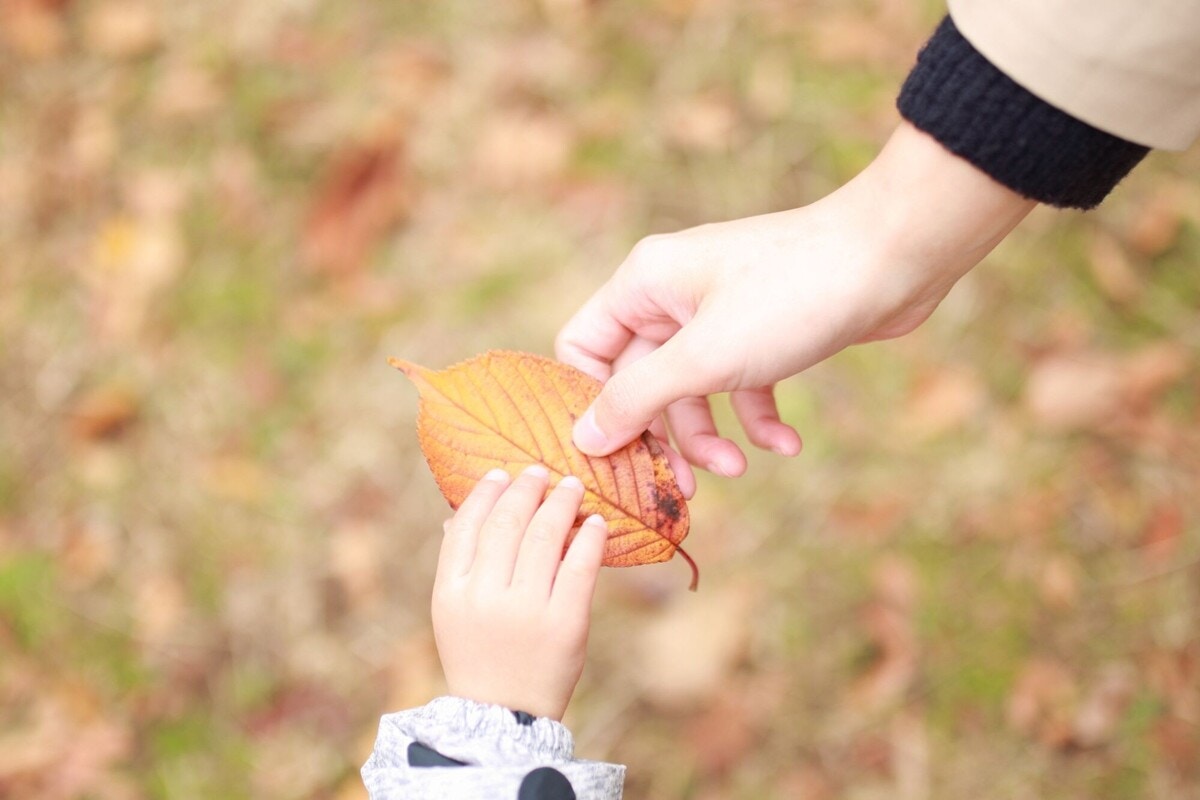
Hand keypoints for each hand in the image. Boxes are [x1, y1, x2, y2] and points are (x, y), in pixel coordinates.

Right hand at [431, 465, 607, 720]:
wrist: (505, 718)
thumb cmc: (479, 656)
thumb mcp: (452, 614)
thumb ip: (458, 565)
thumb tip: (460, 513)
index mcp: (451, 593)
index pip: (466, 526)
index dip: (485, 494)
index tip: (502, 473)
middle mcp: (485, 597)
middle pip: (507, 524)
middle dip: (527, 490)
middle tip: (542, 472)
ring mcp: (526, 610)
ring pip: (545, 538)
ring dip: (560, 504)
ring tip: (572, 487)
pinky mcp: (565, 624)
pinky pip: (580, 568)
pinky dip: (589, 539)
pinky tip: (595, 523)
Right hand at [556, 122, 1034, 482]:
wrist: (892, 259)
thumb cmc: (791, 296)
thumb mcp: (704, 357)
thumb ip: (638, 399)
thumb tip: (583, 438)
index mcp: (643, 285)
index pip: (584, 348)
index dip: (589, 403)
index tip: (608, 454)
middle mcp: (673, 296)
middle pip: (639, 380)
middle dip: (660, 435)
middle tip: (677, 487)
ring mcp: (720, 314)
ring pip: (692, 391)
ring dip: (710, 437)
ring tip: (739, 468)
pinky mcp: (764, 331)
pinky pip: (741, 385)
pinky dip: (757, 419)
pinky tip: (786, 445)